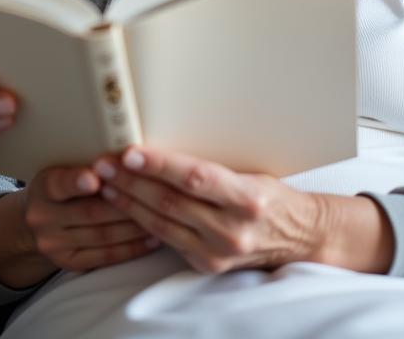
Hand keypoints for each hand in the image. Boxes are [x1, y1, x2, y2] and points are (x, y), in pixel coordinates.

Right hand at [0, 165, 158, 287]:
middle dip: (124, 203)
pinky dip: (132, 248)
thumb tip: (124, 156)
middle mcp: (43, 217)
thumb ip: (86, 167)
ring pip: (102, 235)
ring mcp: (54, 244)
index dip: (77, 181)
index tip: (94, 177)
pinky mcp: (69, 263)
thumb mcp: (60, 169)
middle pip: (90, 212)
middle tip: (153, 194)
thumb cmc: (61, 187)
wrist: (36, 222)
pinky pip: (106, 256)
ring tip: (160, 216)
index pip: (59, 184)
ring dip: (134, 227)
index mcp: (42, 187)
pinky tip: (151, 239)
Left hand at [93, 147, 392, 274]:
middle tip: (104, 162)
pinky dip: (142, 221)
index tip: (130, 152)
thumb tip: (164, 138)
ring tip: (106, 182)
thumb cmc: (270, 192)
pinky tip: (125, 205)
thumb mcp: (249, 171)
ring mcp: (219, 251)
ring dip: (129, 201)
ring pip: (162, 223)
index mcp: (248, 197)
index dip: (159, 164)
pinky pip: (166, 240)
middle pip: (172, 201)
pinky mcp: (208, 265)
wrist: (298, 236)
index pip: (195, 178)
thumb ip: (210, 165)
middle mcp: (233, 228)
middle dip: (133, 181)